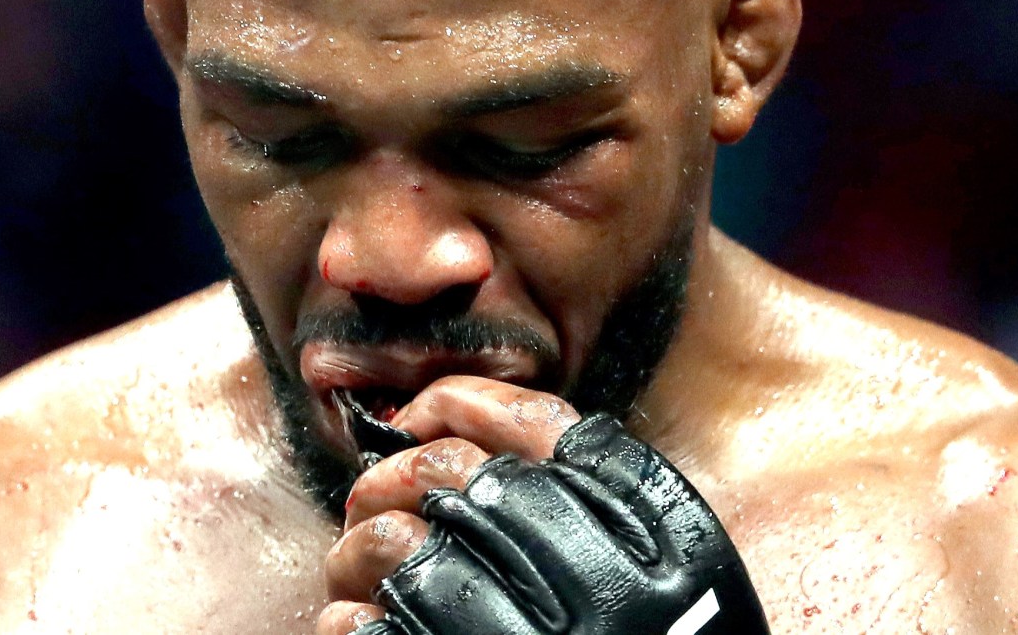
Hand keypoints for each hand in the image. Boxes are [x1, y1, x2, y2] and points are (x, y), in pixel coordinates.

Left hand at [317, 377, 769, 633]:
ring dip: (357, 548)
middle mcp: (599, 590)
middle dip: (393, 475)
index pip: (544, 428)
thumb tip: (466, 448)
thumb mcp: (675, 588)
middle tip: (373, 498)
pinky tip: (353, 626)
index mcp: (662, 546)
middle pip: (456, 476)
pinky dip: (342, 622)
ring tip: (360, 567)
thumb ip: (601, 515)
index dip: (464, 405)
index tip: (418, 415)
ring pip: (399, 546)